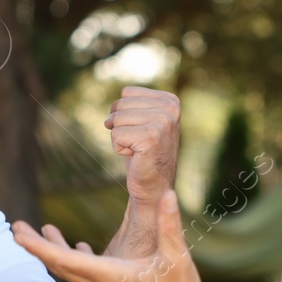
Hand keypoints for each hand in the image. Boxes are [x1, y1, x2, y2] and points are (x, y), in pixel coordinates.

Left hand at [13, 191, 205, 281]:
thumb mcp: (177, 258)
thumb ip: (169, 225)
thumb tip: (168, 195)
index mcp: (109, 276)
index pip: (64, 260)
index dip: (39, 247)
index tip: (18, 236)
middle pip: (58, 265)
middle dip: (35, 246)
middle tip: (16, 228)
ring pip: (70, 271)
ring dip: (53, 252)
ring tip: (42, 231)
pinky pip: (84, 277)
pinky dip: (74, 260)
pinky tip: (80, 247)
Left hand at [106, 87, 180, 210]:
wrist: (154, 187)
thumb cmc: (143, 154)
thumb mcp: (141, 122)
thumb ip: (132, 105)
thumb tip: (111, 110)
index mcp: (170, 100)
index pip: (127, 93)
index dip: (124, 114)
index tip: (141, 132)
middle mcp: (170, 108)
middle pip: (120, 105)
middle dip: (120, 126)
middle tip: (138, 144)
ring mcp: (163, 122)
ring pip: (116, 119)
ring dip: (120, 138)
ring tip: (137, 150)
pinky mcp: (151, 137)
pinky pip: (116, 134)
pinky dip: (119, 148)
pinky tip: (136, 156)